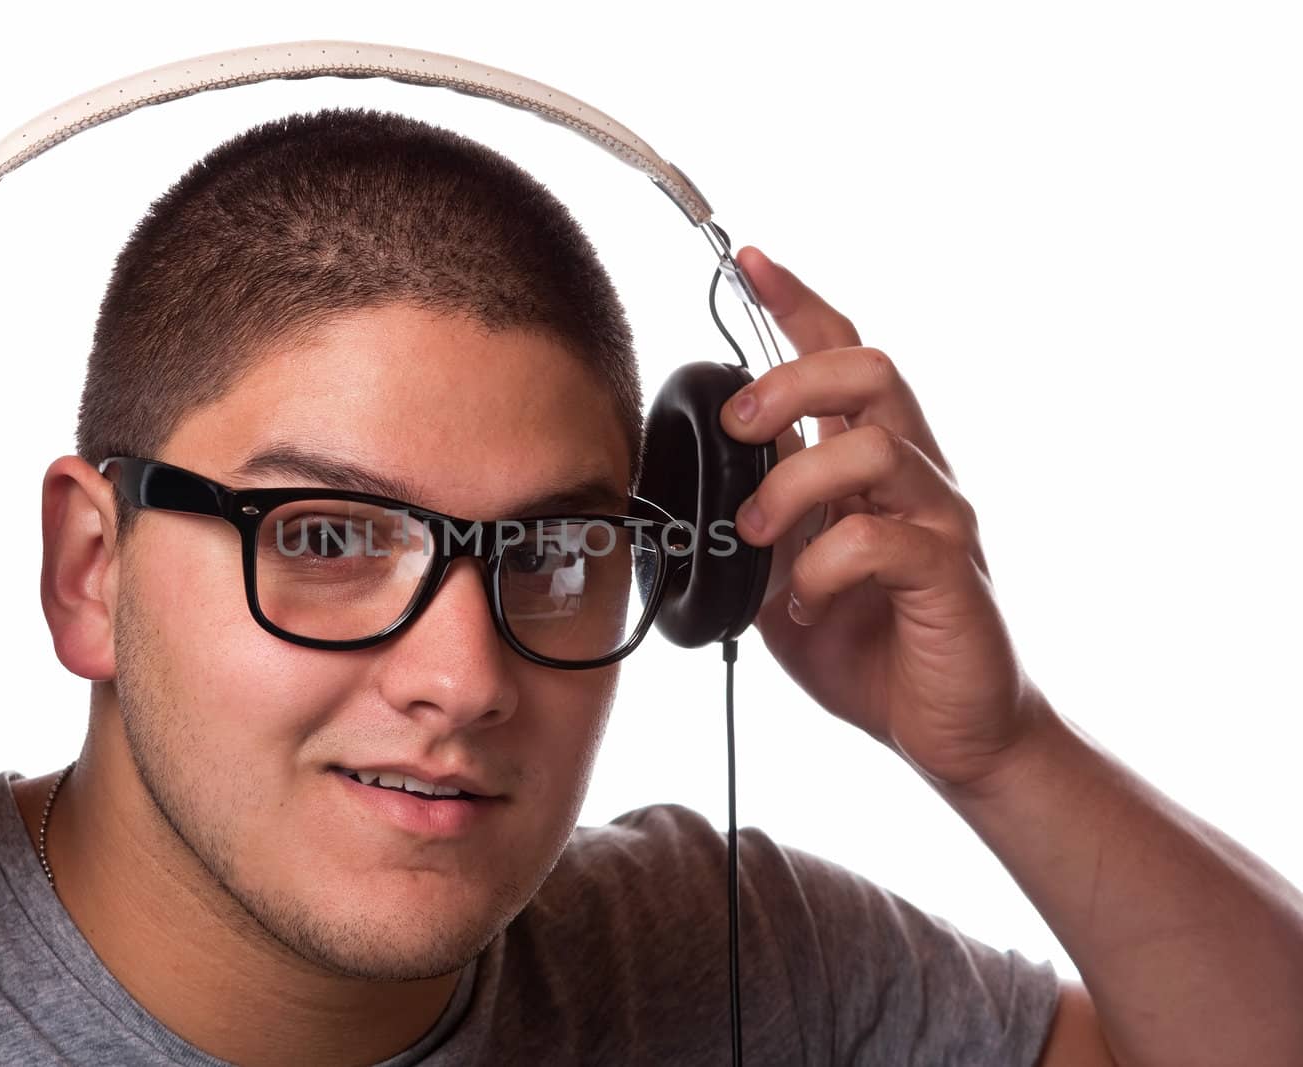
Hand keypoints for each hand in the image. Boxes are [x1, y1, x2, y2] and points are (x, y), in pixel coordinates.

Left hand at [721, 247, 1050, 789]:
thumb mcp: (786, 581)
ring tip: (758, 536)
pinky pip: (881, 541)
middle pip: (870, 373)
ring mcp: (939, 521)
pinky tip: (804, 605)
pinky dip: (822, 569)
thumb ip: (756, 532)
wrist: (953, 730)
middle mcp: (914, 478)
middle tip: (740, 427)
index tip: (751, 261)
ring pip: (873, 448)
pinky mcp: (949, 576)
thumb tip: (693, 501)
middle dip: (790, 382)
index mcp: (871, 468)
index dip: (800, 305)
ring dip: (794, 486)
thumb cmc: (875, 647)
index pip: (845, 359)